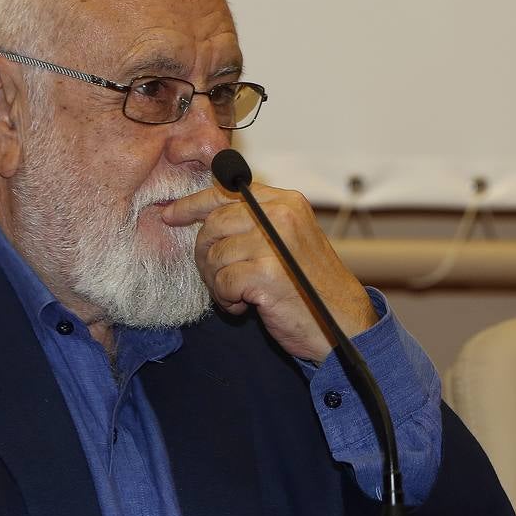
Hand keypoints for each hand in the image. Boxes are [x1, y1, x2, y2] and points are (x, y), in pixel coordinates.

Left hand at [163, 182, 375, 361]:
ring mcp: (275, 243)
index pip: (227, 192)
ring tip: (239, 295)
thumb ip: (255, 222)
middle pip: (214, 223)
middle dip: (205, 254)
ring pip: (215, 255)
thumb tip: (203, 215)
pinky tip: (245, 305)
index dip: (192, 204)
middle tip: (217, 277)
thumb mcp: (287, 241)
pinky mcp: (267, 273)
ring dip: (218, 283)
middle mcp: (282, 216)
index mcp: (286, 203)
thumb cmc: (311, 286)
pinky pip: (222, 281)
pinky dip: (227, 299)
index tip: (170, 215)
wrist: (344, 323)